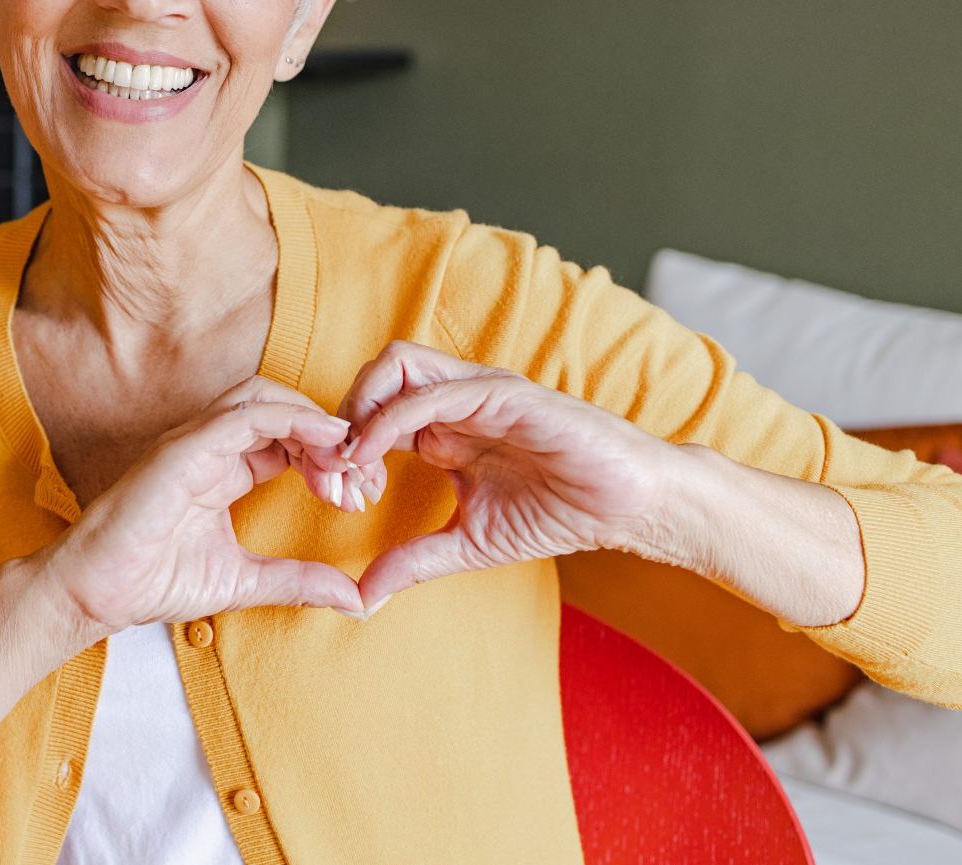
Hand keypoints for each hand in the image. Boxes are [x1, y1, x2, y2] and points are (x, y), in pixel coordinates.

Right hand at [35, 375, 372, 635]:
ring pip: (265, 399)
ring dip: (313, 421)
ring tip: (346, 457)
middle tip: (361, 477)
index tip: (359, 494)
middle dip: (329, 436)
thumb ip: (298, 582)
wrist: (97, 592)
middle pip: (283, 410)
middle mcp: (210, 446)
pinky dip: (290, 419)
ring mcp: (193, 442)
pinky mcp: (182, 448)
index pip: (287, 439)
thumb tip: (358, 600)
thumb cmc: (153, 581)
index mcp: (223, 469)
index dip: (329, 457)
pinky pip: (243, 416)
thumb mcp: (245, 582)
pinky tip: (324, 439)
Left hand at [336, 341, 671, 608]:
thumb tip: (360, 599)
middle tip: (334, 478)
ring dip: (360, 408)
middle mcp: (454, 399)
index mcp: (442, 427)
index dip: (342, 449)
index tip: (338, 498)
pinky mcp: (504, 394)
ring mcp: (478, 391)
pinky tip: (375, 455)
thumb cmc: (558, 513)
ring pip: (395, 365)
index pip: (369, 412)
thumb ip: (413, 562)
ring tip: (352, 463)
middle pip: (371, 377)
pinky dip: (391, 418)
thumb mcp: (468, 543)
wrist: (630, 506)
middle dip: (339, 422)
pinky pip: (433, 393)